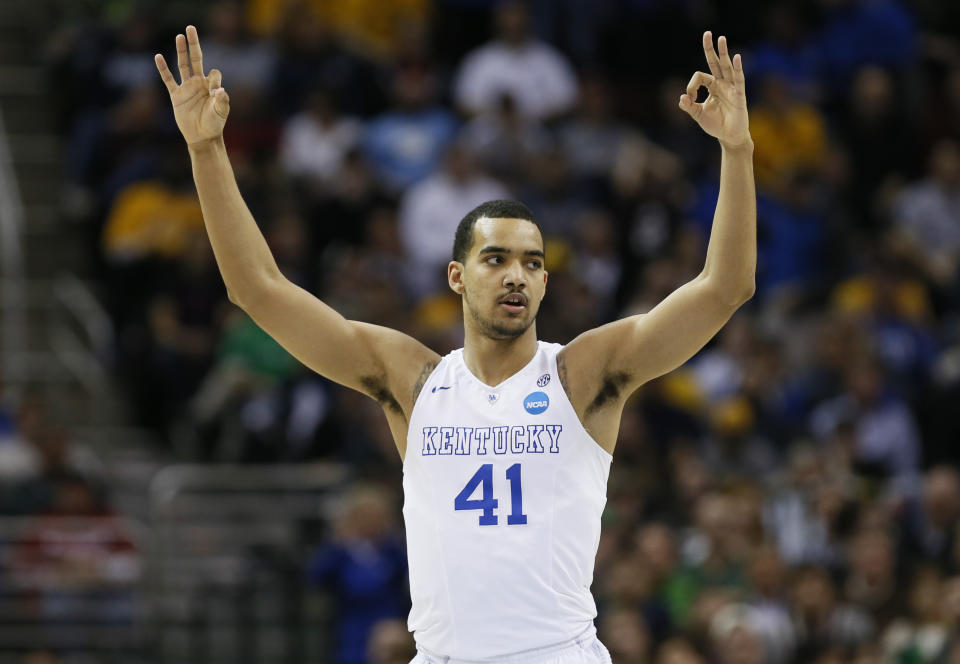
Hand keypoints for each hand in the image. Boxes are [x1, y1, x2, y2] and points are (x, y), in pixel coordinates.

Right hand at [155, 26, 228, 145]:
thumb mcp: (220, 113)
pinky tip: (158, 56)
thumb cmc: (214, 124)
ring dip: (181, 51)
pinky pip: (168, 80)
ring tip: (179, 36)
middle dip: (193, 44)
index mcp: (211, 86)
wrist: (202, 137)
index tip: (216, 94)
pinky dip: (163, 69)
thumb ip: (222, 101)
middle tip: (191, 28)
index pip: (213, 73)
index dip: (215, 80)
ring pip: (182, 65)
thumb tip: (221, 90)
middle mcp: (198, 83)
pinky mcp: (176, 96)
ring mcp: (186, 88)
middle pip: (196, 59)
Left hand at [679, 32, 750, 149]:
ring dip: (723, 53)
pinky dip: (737, 69)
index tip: (690, 98)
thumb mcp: (698, 115)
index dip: (691, 85)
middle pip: (715, 62)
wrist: (728, 137)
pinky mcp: (739, 95)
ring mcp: (731, 88)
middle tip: (707, 33)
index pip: (700, 76)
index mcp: (712, 86)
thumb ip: (689, 106)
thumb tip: (681, 97)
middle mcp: (722, 83)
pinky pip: (738, 80)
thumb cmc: (715, 125)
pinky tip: (736, 57)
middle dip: (710, 49)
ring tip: (721, 38)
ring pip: (726, 67)